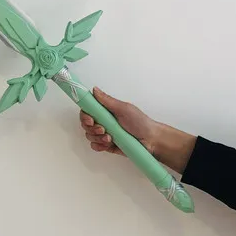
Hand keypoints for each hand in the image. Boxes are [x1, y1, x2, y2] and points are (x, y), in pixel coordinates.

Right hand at [79, 86, 195, 174]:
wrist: (151, 141)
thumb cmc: (140, 122)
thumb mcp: (124, 108)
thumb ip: (107, 100)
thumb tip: (94, 89)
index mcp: (105, 111)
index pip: (87, 111)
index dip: (85, 116)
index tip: (91, 119)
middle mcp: (103, 122)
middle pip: (85, 124)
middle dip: (91, 128)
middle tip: (103, 129)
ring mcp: (104, 134)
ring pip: (89, 136)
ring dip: (97, 137)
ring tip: (110, 138)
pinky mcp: (107, 146)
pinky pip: (95, 146)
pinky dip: (99, 146)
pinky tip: (108, 144)